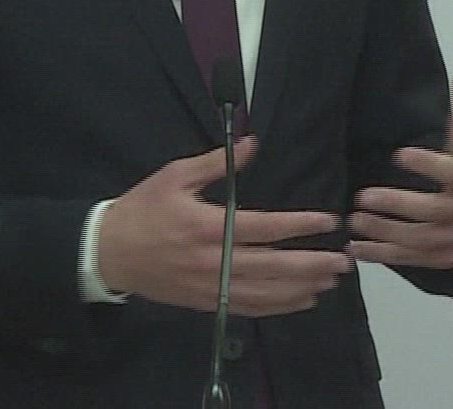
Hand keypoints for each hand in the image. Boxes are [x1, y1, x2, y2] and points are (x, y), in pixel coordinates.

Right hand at [95, 137, 350, 316]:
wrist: (107, 253)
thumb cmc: (143, 209)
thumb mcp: (175, 176)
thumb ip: (217, 163)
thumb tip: (253, 143)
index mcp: (208, 226)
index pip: (265, 227)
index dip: (300, 225)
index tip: (328, 222)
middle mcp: (214, 261)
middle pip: (273, 266)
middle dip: (313, 264)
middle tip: (345, 260)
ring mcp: (210, 287)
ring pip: (265, 293)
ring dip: (302, 287)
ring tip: (331, 280)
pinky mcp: (205, 303)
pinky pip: (248, 308)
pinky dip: (278, 307)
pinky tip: (301, 300)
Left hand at [348, 52, 452, 268]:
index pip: (452, 172)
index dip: (428, 165)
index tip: (399, 155)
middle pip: (430, 210)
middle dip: (397, 205)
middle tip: (363, 196)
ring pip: (417, 238)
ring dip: (384, 231)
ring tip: (354, 220)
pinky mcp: (440, 258)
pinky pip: (410, 259)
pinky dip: (382, 256)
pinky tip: (355, 248)